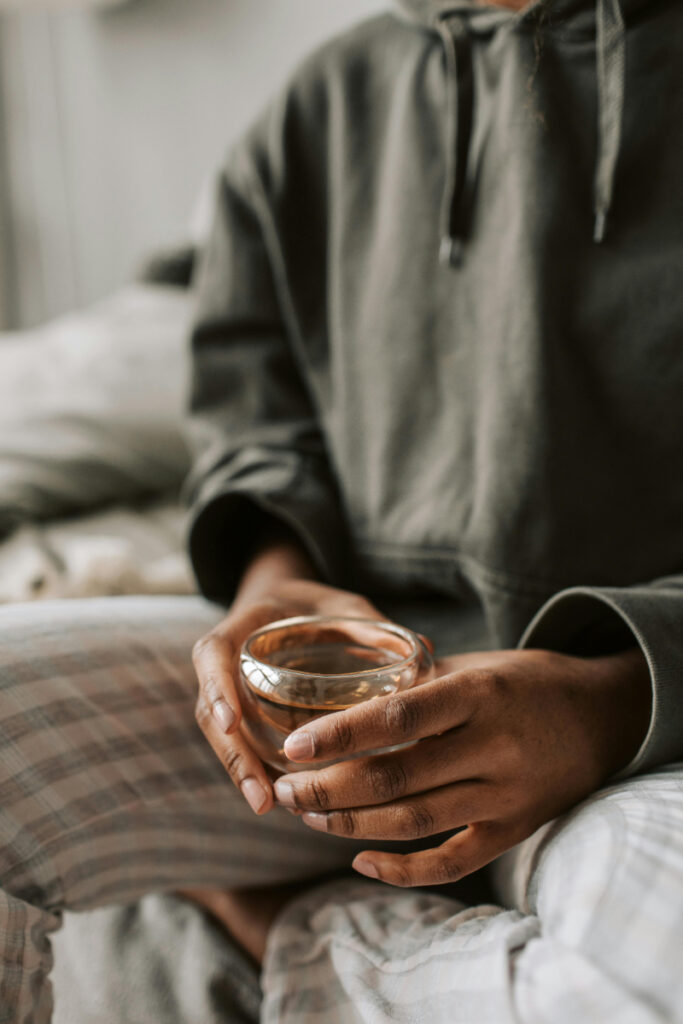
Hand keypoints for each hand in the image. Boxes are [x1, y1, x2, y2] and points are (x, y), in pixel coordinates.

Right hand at [192, 563, 386, 815]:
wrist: (284, 603)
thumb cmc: (314, 603)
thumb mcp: (340, 604)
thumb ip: (370, 624)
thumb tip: (425, 646)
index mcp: (242, 626)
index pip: (213, 654)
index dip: (217, 687)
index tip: (232, 721)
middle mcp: (226, 661)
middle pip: (212, 710)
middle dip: (232, 754)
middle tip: (260, 795)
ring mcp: (229, 690)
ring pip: (222, 735)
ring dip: (241, 771)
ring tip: (267, 806)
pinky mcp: (241, 713)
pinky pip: (240, 741)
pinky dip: (254, 769)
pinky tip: (277, 801)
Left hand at [272, 647, 650, 886]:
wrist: (602, 716)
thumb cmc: (525, 681)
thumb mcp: (476, 664)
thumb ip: (417, 682)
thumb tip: (345, 693)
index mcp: (478, 694)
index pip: (396, 719)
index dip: (340, 735)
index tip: (292, 746)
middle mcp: (493, 746)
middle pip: (395, 777)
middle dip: (329, 788)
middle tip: (284, 788)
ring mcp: (506, 794)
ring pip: (414, 821)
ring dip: (351, 823)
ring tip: (307, 813)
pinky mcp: (513, 829)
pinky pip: (452, 862)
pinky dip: (403, 869)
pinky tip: (360, 860)